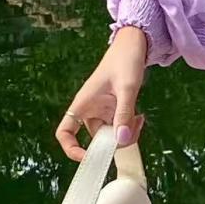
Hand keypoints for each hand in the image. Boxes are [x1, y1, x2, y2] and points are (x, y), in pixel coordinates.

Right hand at [55, 26, 148, 161]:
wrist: (134, 46)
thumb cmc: (124, 60)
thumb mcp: (127, 88)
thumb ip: (124, 113)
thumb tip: (122, 140)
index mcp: (83, 104)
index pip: (65, 132)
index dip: (71, 149)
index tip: (88, 157)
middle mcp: (90, 110)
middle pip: (96, 140)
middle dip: (114, 142)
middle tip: (132, 131)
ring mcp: (102, 112)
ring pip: (111, 136)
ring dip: (126, 135)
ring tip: (139, 119)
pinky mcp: (114, 111)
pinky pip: (120, 128)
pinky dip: (130, 128)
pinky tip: (140, 117)